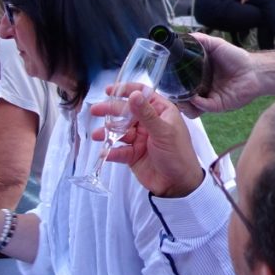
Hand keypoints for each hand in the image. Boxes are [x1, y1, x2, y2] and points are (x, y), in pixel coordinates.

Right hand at [89, 90, 203, 197]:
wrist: (178, 184)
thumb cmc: (178, 153)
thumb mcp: (163, 131)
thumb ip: (146, 114)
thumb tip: (134, 94)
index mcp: (161, 112)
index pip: (143, 95)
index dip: (127, 91)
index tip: (110, 90)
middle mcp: (149, 123)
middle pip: (127, 113)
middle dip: (111, 111)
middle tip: (96, 110)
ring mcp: (140, 138)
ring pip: (120, 131)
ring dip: (108, 132)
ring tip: (98, 135)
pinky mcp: (133, 155)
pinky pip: (119, 150)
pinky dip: (111, 151)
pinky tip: (105, 152)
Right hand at [177, 34, 265, 116]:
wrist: (254, 69)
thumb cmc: (236, 57)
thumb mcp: (215, 45)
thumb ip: (200, 40)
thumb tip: (184, 36)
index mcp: (199, 76)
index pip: (181, 84)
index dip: (172, 84)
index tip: (164, 80)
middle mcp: (203, 89)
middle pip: (184, 98)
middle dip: (175, 97)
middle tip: (169, 92)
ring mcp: (210, 98)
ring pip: (192, 108)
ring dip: (184, 105)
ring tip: (180, 98)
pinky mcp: (218, 105)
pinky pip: (204, 108)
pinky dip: (197, 103)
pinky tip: (194, 96)